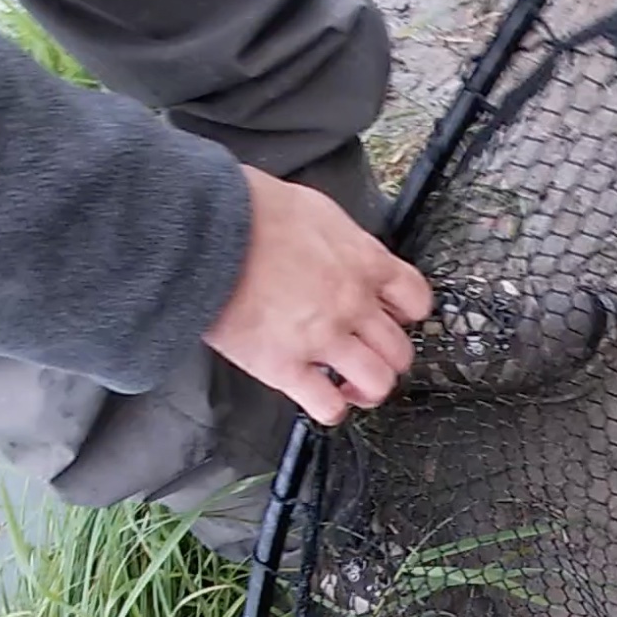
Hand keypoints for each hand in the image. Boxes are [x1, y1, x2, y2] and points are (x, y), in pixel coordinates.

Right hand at [204, 165, 431, 424]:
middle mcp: (351, 304)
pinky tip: (320, 398)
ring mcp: (322, 338)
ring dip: (368, 388)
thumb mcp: (314, 208)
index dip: (407, 314)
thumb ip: (341, 240)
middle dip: (388, 357)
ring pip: (377, 383)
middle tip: (368, 355)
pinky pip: (327, 407)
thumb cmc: (246, 210)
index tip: (393, 318)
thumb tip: (344, 252)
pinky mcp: (285, 366)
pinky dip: (330, 409)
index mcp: (363, 262)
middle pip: (400, 350)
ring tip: (350, 385)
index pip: (416, 299)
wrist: (201, 232)